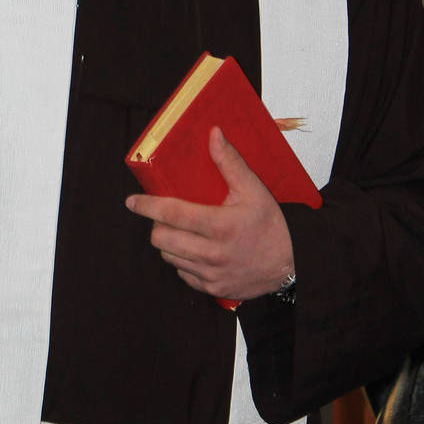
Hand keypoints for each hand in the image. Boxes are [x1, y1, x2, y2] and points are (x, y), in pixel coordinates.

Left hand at [126, 128, 295, 302]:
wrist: (291, 263)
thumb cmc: (271, 225)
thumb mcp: (253, 190)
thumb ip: (230, 162)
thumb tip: (214, 134)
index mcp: (220, 225)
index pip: (172, 214)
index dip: (147, 206)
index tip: (132, 202)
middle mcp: (213, 253)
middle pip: (162, 239)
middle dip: (157, 225)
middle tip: (165, 216)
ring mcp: (211, 274)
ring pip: (169, 257)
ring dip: (169, 243)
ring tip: (182, 232)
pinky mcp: (213, 289)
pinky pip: (183, 274)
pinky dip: (183, 261)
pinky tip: (196, 250)